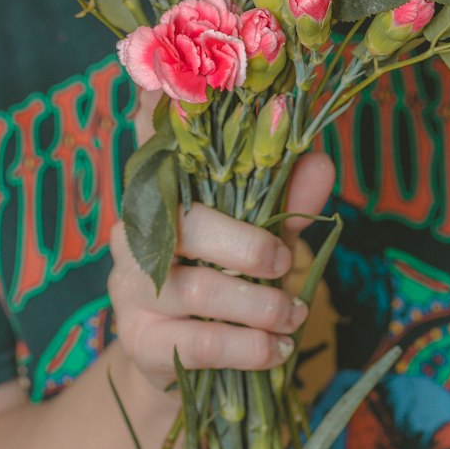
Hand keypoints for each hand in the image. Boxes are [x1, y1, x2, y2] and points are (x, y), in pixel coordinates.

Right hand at [108, 101, 334, 392]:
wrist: (182, 360)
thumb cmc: (227, 278)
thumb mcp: (260, 236)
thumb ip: (285, 203)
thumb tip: (321, 162)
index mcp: (164, 189)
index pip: (153, 140)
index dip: (157, 111)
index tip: (172, 88)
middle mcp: (135, 228)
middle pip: (186, 224)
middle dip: (246, 244)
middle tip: (286, 259)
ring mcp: (129, 284)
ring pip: (195, 289)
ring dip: (257, 305)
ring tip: (294, 313)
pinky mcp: (138, 339)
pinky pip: (196, 343)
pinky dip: (248, 347)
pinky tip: (278, 348)